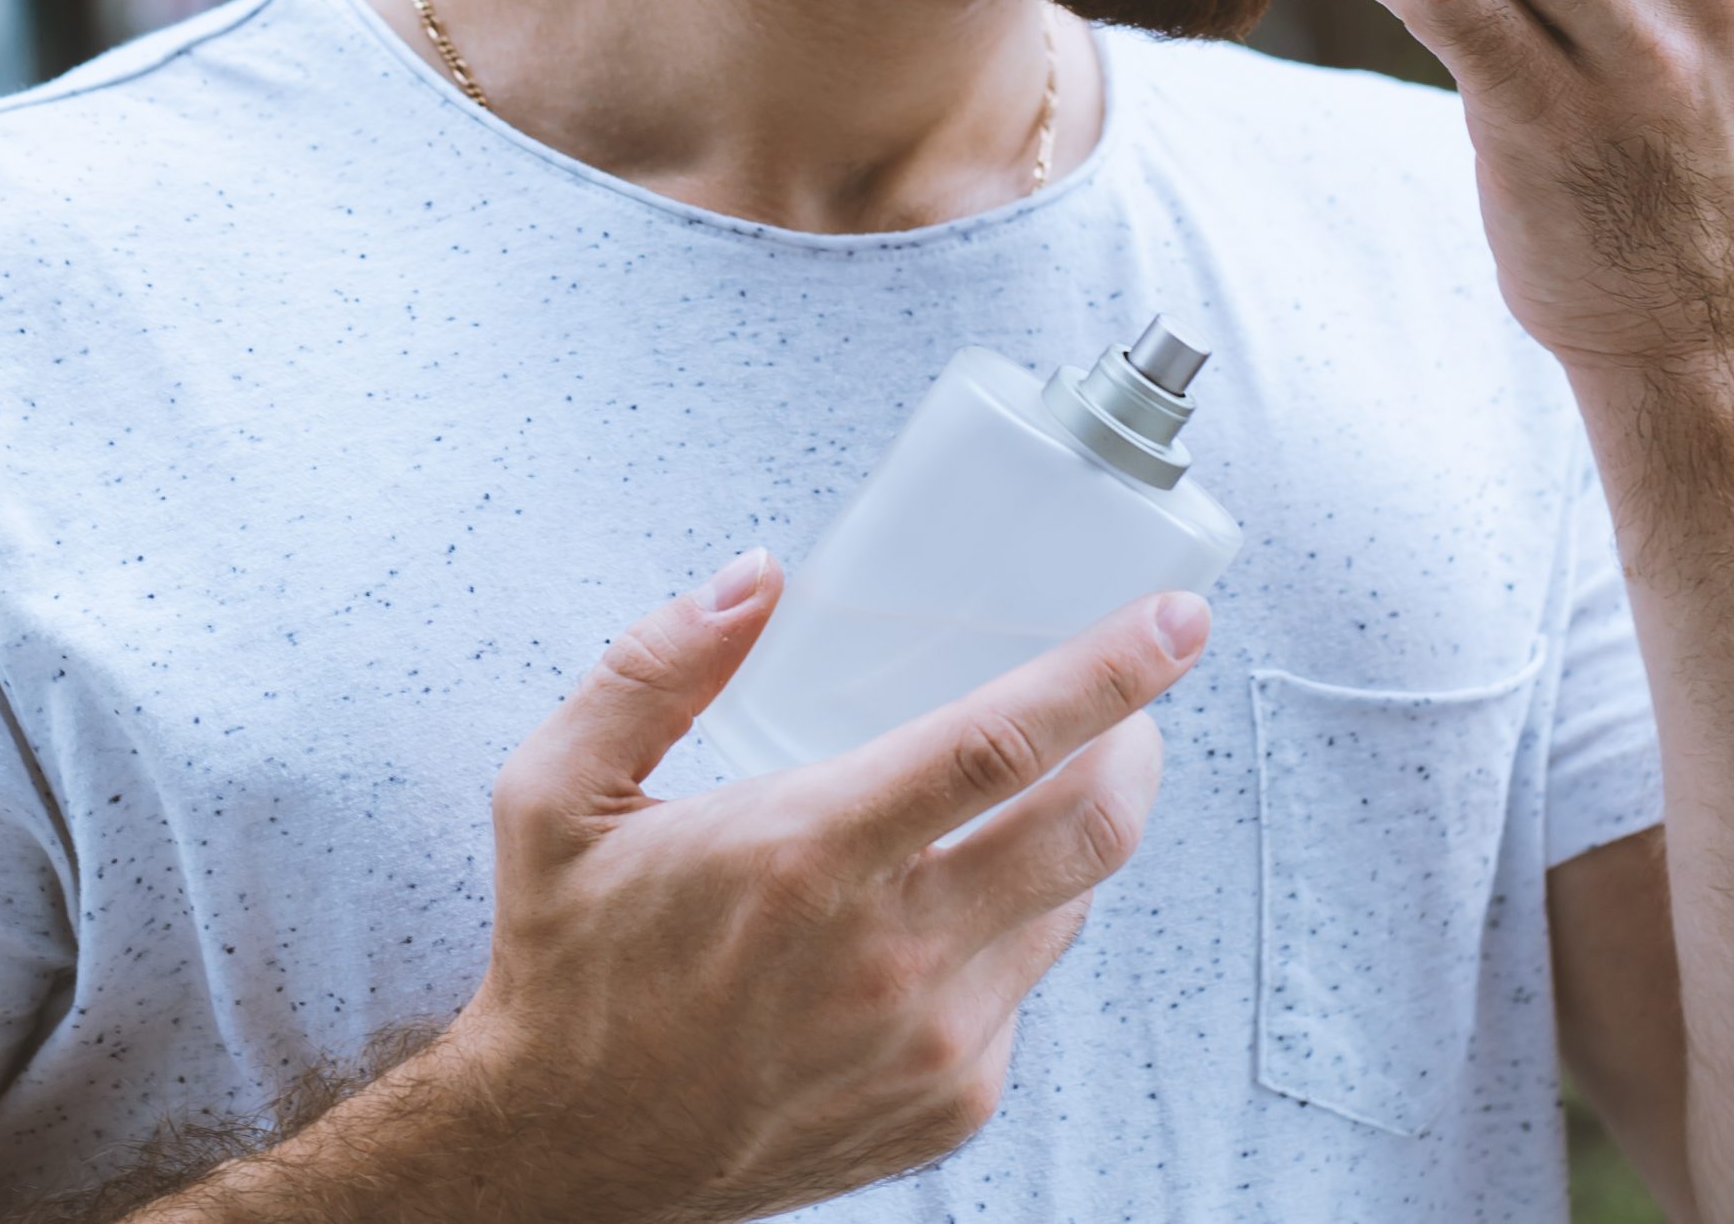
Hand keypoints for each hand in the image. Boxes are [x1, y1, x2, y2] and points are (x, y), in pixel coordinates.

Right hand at [441, 551, 1207, 1223]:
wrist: (570, 1154)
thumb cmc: (569, 961)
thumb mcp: (556, 794)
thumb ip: (653, 669)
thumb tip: (757, 578)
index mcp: (804, 859)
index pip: (996, 746)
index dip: (1105, 675)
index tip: (1177, 621)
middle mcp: (889, 957)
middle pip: (1090, 831)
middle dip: (1138, 748)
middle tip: (1130, 709)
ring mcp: (932, 1043)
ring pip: (1068, 909)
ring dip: (1069, 838)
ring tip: (1020, 802)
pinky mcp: (950, 1104)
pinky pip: (1022, 987)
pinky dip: (1009, 929)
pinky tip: (940, 913)